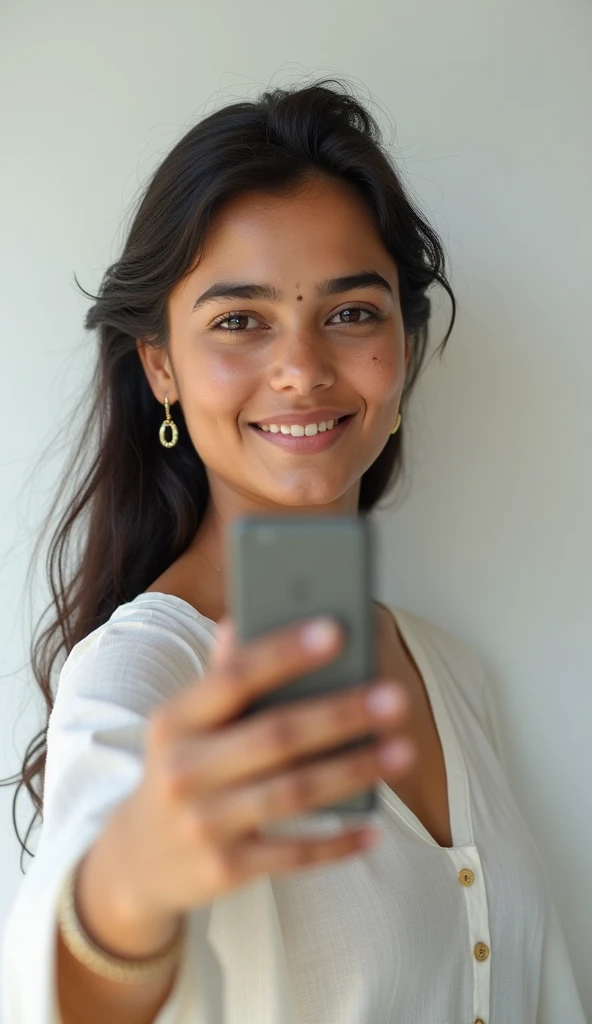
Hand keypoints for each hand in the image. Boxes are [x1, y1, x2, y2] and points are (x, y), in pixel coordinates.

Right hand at [108, 614, 415, 925]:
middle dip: (340, 714)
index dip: (285, 653)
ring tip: (402, 751)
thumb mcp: (183, 725)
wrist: (134, 862)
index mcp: (175, 721)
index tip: (337, 630)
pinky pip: (294, 854)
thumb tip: (240, 622)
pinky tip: (374, 829)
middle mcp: (184, 770)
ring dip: (353, 771)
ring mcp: (203, 823)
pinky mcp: (226, 869)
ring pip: (293, 792)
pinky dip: (337, 842)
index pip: (233, 678)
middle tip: (394, 697)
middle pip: (276, 736)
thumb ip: (219, 677)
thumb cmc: (180, 771)